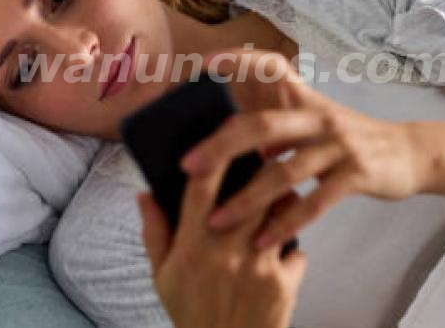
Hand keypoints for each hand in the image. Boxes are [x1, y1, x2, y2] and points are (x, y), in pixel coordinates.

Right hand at [138, 138, 306, 327]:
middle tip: (265, 165)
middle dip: (262, 173)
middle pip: (252, 190)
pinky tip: (283, 260)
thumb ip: (155, 232)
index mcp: (193, 245)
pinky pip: (298, 251)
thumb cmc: (190, 313)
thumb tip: (145, 193)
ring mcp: (258, 267)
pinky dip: (292, 253)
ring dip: (283, 204)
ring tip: (278, 205)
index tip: (224, 135)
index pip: (202, 186)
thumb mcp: (162, 276)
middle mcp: (226, 252)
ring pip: (282, 213)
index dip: (213, 155)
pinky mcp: (283, 284)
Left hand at [182, 49, 434, 249]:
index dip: (239, 61)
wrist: (411, 154)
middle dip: (221, 146)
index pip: (272, 68)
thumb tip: (228, 142)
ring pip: (284, 171)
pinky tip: (263, 241)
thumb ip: (278, 130)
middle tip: (188, 166)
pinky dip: (285, 223)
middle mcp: (319, 117)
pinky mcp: (357, 174)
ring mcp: (339, 145)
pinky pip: (314, 202)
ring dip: (246, 199)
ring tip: (216, 221)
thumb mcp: (316, 125)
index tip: (204, 65)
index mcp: (306, 101)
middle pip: (262, 126)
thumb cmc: (351, 142)